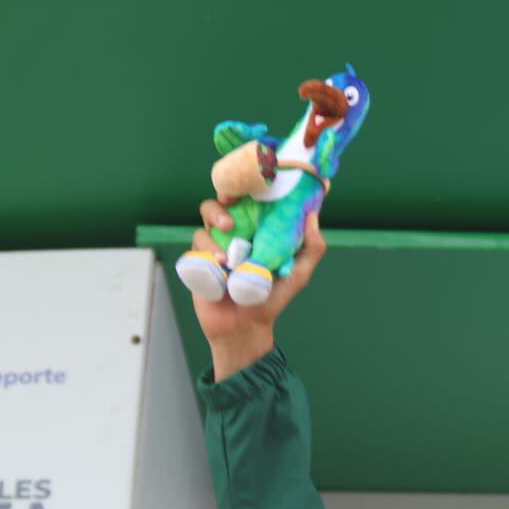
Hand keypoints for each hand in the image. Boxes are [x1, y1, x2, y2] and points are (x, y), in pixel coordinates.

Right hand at [190, 199, 325, 379]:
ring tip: (228, 244)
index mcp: (256, 230)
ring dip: (215, 224)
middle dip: (223, 198)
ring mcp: (214, 245)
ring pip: (205, 220)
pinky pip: (195, 246)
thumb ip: (311, 248)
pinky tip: (219, 264)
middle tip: (231, 202)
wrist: (246, 326)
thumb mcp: (298, 273)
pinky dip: (206, 251)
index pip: (249, 200)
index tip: (253, 182)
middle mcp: (234, 233)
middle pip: (221, 202)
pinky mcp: (198, 260)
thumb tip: (312, 217)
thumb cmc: (272, 298)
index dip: (247, 186)